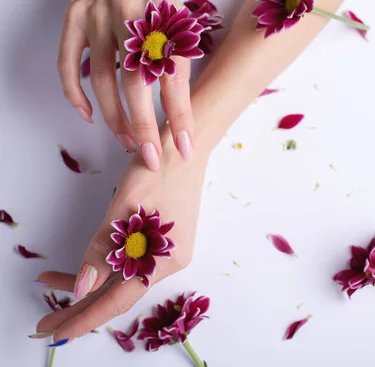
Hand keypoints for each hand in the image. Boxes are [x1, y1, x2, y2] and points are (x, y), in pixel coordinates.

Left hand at [35, 130, 206, 342]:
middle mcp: (168, 262)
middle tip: (46, 320)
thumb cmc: (157, 171)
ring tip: (52, 283)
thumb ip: (103, 250)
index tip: (57, 332)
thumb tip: (82, 287)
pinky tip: (89, 264)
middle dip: (81, 305)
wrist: (185, 147)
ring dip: (90, 282)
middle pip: (119, 292)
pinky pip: (131, 262)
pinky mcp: (165, 241)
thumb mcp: (124, 209)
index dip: (85, 318)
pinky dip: (107, 265)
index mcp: (163, 259)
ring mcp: (168, 252)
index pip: (118, 300)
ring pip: (123, 277)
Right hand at [58, 0, 194, 170]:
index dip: (181, 116)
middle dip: (145, 126)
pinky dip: (76, 93)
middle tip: (152, 158)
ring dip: (115, 118)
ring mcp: (97, 17)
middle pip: (135, 83)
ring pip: (103, 80)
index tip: (186, 148)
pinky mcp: (74, 18)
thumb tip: (184, 118)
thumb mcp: (178, 25)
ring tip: (129, 143)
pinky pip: (67, 63)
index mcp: (163, 18)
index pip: (174, 78)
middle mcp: (128, 16)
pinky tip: (89, 116)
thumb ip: (179, 64)